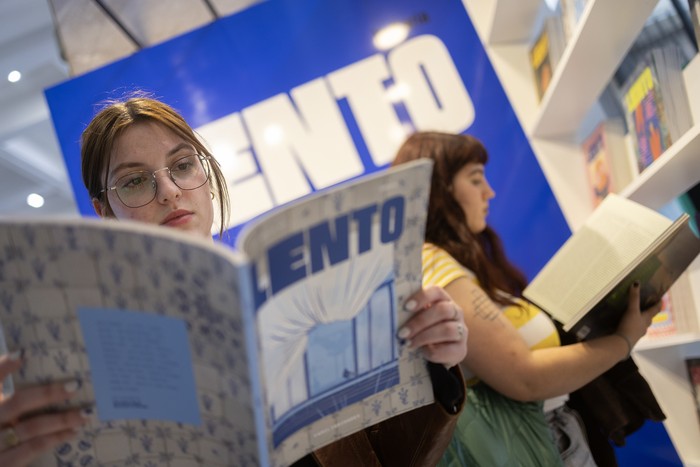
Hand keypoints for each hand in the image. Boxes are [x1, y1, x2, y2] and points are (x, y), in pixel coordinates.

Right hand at [0, 352, 87, 466]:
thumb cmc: (2, 430)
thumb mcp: (3, 407)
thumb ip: (11, 395)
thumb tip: (32, 363)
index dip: (3, 366)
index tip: (24, 353)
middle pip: (18, 403)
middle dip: (48, 394)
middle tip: (75, 386)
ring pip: (31, 427)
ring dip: (61, 419)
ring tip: (85, 413)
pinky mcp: (4, 463)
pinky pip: (32, 448)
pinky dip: (55, 439)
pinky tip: (73, 432)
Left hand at [397, 285, 467, 367]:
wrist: (435, 352)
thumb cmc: (420, 329)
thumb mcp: (415, 318)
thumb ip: (408, 312)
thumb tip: (388, 311)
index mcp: (443, 300)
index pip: (437, 291)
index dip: (422, 297)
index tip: (406, 307)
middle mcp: (455, 312)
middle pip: (443, 310)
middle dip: (420, 322)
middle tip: (402, 332)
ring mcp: (461, 331)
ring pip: (447, 330)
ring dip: (425, 337)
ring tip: (409, 343)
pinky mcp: (461, 349)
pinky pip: (449, 350)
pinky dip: (433, 352)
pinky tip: (422, 352)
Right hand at [615, 282, 662, 346]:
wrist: (621, 344)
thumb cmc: (629, 326)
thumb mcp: (631, 310)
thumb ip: (633, 297)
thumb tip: (636, 283)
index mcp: (647, 319)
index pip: (655, 310)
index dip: (658, 304)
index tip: (661, 299)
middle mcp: (644, 326)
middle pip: (649, 317)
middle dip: (649, 312)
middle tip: (648, 305)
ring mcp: (637, 333)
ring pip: (642, 324)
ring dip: (640, 319)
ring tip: (636, 315)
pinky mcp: (630, 337)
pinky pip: (633, 329)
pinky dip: (632, 325)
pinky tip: (626, 324)